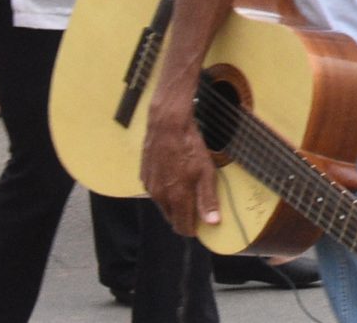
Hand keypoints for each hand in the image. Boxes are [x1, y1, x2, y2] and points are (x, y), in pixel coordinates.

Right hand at [142, 96, 221, 234]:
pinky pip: (156, 192)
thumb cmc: (190, 148)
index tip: (202, 227)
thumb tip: (212, 222)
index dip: (192, 230)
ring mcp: (149, 187)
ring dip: (174, 204)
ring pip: (163, 205)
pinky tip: (175, 179)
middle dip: (184, 218)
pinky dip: (166, 191)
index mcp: (176, 198)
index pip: (182, 226)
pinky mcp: (144, 177)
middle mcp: (159, 197)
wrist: (167, 127)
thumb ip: (207, 199)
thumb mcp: (206, 173)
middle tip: (198, 209)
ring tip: (188, 192)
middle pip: (171, 217)